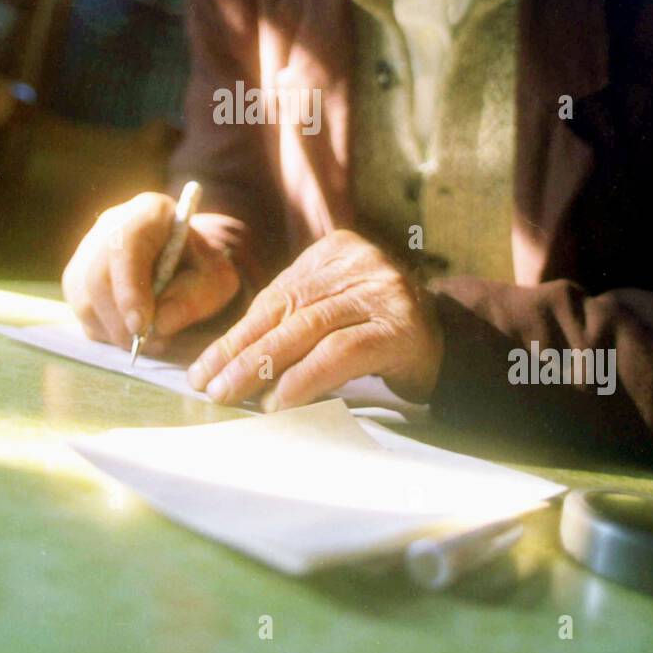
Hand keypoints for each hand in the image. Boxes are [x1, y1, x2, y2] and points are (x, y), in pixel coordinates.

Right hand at [62, 192, 240, 348]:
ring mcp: (87, 250)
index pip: (124, 245)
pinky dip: (107, 332)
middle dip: (120, 320)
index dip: (129, 288)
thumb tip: (158, 325)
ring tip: (149, 341)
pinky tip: (135, 331)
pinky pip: (82, 313)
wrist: (186, 262)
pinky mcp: (78, 278)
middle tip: (146, 344)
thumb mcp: (215, 280)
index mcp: (148, 212)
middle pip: (96, 276)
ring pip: (84, 300)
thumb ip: (194, 298)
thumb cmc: (202, 268)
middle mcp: (110, 225)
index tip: (142, 326)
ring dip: (114, 331)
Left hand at [186, 229, 443, 409]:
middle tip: (208, 386)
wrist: (449, 347)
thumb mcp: (333, 313)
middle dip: (240, 351)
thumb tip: (226, 361)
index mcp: (336, 250)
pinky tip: (279, 402)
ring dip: (262, 367)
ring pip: (308, 328)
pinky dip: (304, 379)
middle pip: (286, 309)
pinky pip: (340, 352)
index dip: (235, 334)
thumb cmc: (378, 334)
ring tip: (232, 395)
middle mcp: (360, 262)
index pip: (275, 295)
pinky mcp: (399, 327)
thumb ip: (292, 321)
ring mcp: (383, 291)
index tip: (203, 368)